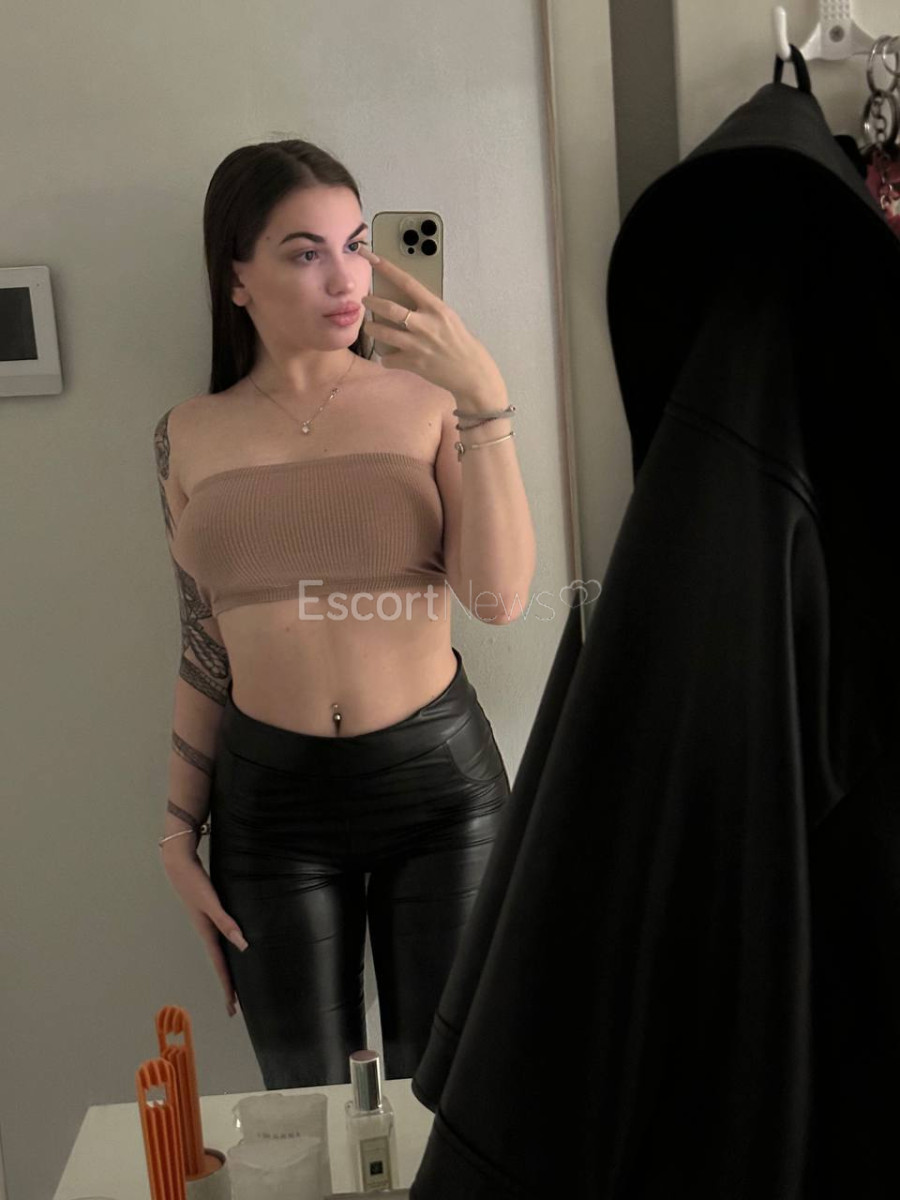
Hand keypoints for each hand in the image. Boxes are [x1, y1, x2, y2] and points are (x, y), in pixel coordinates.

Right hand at [160, 847, 248, 1017]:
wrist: (178, 864)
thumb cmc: (194, 883)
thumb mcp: (211, 903)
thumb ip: (226, 922)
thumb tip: (243, 945)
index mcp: (207, 934)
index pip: (221, 967)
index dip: (228, 987)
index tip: (233, 1008)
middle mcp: (207, 932)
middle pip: (220, 964)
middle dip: (227, 985)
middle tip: (235, 1006)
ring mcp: (207, 923)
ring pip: (220, 952)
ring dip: (227, 967)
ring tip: (235, 982)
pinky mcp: (209, 913)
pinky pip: (221, 937)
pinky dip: (228, 946)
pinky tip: (234, 945)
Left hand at [356, 244, 505, 400]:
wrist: (471, 371)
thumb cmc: (461, 343)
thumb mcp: (448, 318)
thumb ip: (428, 310)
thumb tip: (405, 302)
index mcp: (435, 308)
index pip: (407, 282)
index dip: (386, 268)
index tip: (372, 258)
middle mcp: (425, 324)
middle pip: (389, 308)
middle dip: (372, 303)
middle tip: (365, 301)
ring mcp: (417, 344)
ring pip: (383, 333)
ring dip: (371, 329)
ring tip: (369, 327)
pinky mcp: (413, 363)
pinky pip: (389, 358)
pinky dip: (386, 357)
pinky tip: (389, 356)